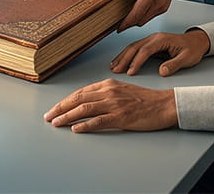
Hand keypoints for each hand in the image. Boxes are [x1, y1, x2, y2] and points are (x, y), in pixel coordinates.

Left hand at [43, 78, 177, 132]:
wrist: (164, 104)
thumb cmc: (145, 99)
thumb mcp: (122, 90)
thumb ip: (105, 94)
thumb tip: (87, 101)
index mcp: (107, 84)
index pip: (80, 92)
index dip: (65, 101)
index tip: (55, 108)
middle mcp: (108, 92)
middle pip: (78, 99)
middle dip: (61, 108)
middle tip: (49, 116)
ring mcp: (114, 104)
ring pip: (84, 109)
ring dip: (67, 116)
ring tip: (56, 123)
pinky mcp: (121, 117)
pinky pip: (99, 121)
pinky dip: (85, 125)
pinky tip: (75, 129)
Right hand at [109, 30, 209, 76]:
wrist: (196, 41)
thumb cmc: (192, 49)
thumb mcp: (187, 58)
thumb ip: (174, 64)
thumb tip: (161, 71)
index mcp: (161, 40)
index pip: (145, 51)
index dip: (136, 62)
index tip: (130, 72)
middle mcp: (153, 38)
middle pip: (134, 47)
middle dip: (124, 59)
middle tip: (116, 70)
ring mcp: (151, 40)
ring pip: (132, 47)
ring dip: (122, 56)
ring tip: (114, 66)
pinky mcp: (150, 44)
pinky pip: (135, 48)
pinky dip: (126, 55)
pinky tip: (120, 61)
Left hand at [112, 0, 186, 29]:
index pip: (137, 14)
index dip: (126, 23)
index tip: (118, 28)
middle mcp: (158, 3)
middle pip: (140, 21)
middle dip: (129, 24)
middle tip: (118, 22)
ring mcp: (162, 7)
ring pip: (145, 20)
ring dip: (136, 20)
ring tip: (125, 17)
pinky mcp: (163, 8)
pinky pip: (150, 16)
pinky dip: (142, 16)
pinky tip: (136, 11)